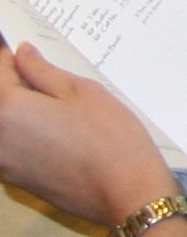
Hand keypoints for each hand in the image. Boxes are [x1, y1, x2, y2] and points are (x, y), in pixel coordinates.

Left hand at [0, 43, 185, 236]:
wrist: (125, 194)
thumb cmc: (110, 139)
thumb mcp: (83, 93)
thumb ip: (43, 72)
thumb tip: (22, 54)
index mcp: (6, 108)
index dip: (9, 52)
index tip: (21, 42)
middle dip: (14, 79)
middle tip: (40, 66)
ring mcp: (1, 161)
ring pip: (4, 121)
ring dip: (20, 105)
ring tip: (56, 97)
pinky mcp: (15, 179)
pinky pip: (9, 143)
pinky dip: (23, 128)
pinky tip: (56, 126)